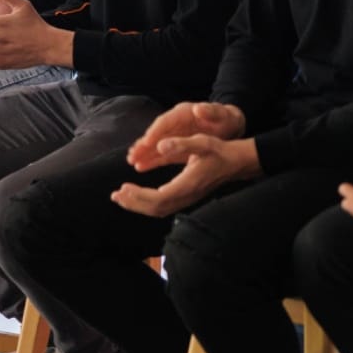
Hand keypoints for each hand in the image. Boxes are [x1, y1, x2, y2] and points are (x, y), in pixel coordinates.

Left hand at [111, 131, 257, 217]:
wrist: (236, 163)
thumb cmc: (219, 151)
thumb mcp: (203, 142)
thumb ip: (181, 144)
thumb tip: (160, 145)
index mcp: (187, 185)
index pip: (158, 198)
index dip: (138, 196)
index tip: (123, 187)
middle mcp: (187, 196)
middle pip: (155, 208)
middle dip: (133, 203)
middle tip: (115, 194)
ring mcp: (187, 199)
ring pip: (158, 210)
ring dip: (138, 205)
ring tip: (121, 197)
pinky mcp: (187, 198)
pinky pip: (163, 207)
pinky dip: (147, 204)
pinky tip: (137, 196)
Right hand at [127, 101, 245, 171]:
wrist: (230, 125)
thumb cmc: (225, 119)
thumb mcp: (220, 115)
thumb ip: (210, 112)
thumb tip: (198, 109)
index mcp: (183, 113)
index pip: (165, 121)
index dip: (156, 131)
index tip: (147, 141)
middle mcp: (174, 123)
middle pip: (155, 133)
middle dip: (144, 144)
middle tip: (132, 155)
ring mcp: (174, 135)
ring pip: (155, 144)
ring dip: (143, 153)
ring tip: (132, 161)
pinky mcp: (176, 146)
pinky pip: (160, 153)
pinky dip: (151, 159)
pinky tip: (140, 166)